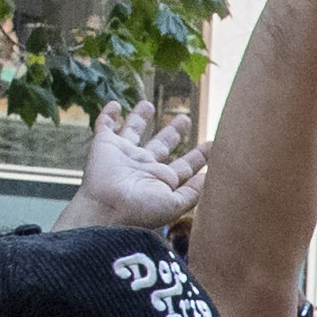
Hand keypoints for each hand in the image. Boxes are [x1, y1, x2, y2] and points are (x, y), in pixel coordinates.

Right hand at [53, 96, 205, 231]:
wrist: (107, 209)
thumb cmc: (141, 211)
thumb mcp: (175, 204)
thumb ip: (193, 192)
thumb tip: (210, 177)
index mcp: (161, 180)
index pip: (184, 166)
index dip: (199, 156)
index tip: (213, 145)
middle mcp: (143, 166)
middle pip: (161, 145)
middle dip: (173, 133)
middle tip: (185, 119)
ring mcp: (123, 155)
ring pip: (133, 131)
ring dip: (140, 118)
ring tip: (148, 104)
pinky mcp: (104, 145)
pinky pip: (104, 126)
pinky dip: (108, 115)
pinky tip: (114, 105)